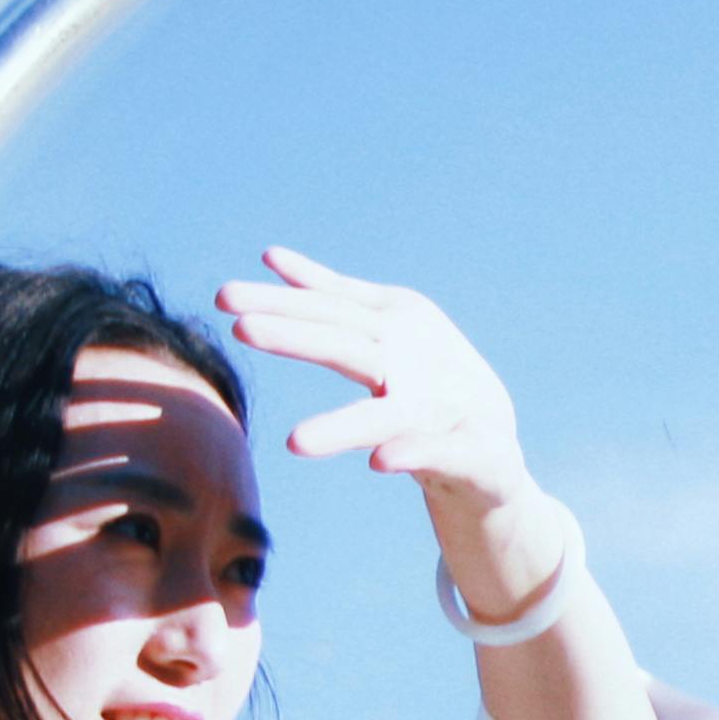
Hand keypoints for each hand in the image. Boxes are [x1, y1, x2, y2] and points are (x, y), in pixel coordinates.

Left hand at [214, 247, 539, 518]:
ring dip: (346, 426)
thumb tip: (271, 257)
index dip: (280, 302)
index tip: (224, 299)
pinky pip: (442, 455)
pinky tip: (379, 462)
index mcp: (400, 325)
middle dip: (298, 336)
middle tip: (242, 328)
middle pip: (350, 346)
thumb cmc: (428, 390)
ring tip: (297, 444)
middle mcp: (422, 360)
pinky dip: (415, 454)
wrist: (495, 455)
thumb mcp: (381, 336)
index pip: (330, 309)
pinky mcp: (477, 455)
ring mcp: (450, 409)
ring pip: (392, 413)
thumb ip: (330, 294)